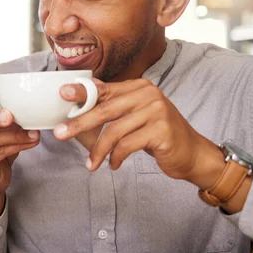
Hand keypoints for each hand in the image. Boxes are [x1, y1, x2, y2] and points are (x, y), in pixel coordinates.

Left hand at [53, 78, 219, 185]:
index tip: (62, 93)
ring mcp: (157, 111)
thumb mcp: (134, 116)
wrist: (191, 153)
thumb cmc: (157, 134)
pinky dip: (116, 157)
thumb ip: (112, 106)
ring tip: (90, 164)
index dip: (81, 92)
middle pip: (105, 109)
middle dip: (79, 123)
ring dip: (98, 150)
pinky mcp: (162, 130)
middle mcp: (148, 94)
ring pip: (114, 131)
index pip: (104, 90)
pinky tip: (113, 165)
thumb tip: (81, 97)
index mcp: (139, 87)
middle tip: (60, 134)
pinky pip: (127, 145)